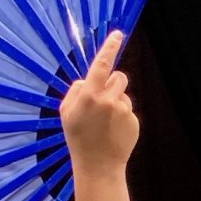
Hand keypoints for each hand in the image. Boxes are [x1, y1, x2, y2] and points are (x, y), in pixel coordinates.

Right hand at [60, 33, 137, 174]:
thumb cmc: (78, 137)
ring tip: (105, 122)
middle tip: (102, 99)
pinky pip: (128, 111)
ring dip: (116, 101)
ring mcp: (123, 112)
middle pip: (119, 76)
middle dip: (113, 82)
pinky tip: (113, 132)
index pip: (102, 64)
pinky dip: (121, 118)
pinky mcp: (134, 122)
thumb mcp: (66, 111)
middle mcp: (108, 100)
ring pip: (123, 95)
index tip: (119, 34)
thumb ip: (77, 90)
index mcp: (89, 95)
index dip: (110, 47)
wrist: (98, 166)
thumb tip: (89, 78)